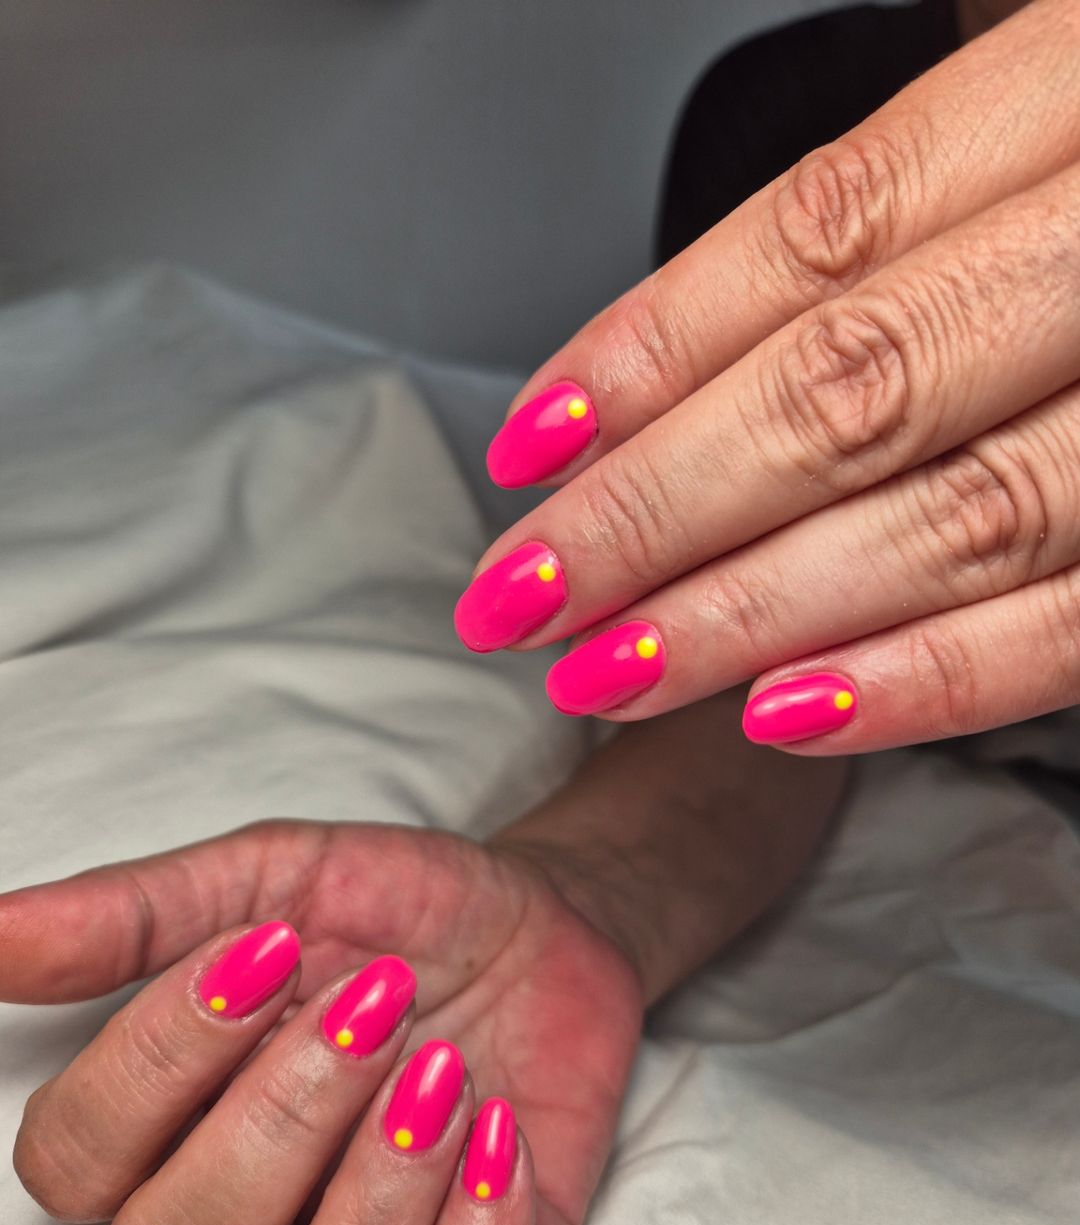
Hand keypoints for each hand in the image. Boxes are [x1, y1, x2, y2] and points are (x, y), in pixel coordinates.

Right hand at [7, 820, 641, 1224]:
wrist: (545, 923)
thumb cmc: (395, 913)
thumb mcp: (271, 880)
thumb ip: (135, 915)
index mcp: (164, 1139)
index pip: (71, 1171)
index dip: (159, 1063)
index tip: (269, 951)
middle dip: (279, 1127)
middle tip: (376, 1006)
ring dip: (372, 1212)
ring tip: (444, 1077)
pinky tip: (498, 1142)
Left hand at [453, 0, 1079, 752]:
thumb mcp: (1062, 105)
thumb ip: (916, 215)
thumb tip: (697, 366)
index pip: (823, 233)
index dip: (653, 346)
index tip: (532, 442)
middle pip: (856, 387)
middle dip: (660, 509)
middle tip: (527, 593)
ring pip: (956, 515)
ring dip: (757, 612)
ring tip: (615, 669)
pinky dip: (932, 679)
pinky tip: (793, 715)